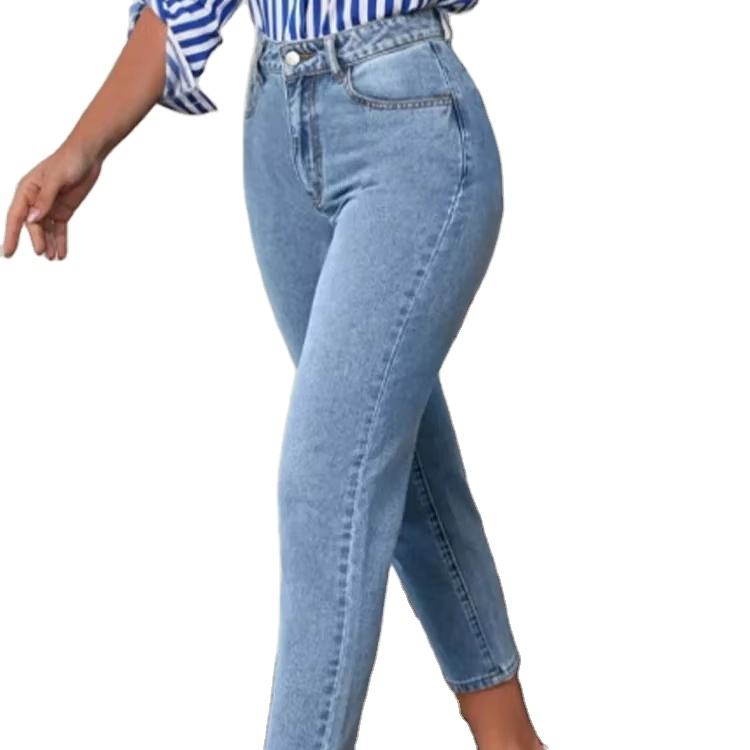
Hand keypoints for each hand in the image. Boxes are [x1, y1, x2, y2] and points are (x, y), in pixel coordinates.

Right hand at [3, 143, 102, 260]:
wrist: (88, 155)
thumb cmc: (69, 161)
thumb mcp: (56, 179)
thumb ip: (45, 199)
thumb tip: (32, 219)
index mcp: (27, 190)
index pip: (16, 216)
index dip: (12, 235)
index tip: (8, 252)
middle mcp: (35, 200)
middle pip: (33, 225)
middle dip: (37, 239)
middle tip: (42, 253)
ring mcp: (50, 206)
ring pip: (46, 230)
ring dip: (49, 244)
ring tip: (52, 258)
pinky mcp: (63, 210)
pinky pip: (59, 229)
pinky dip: (60, 241)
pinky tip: (61, 254)